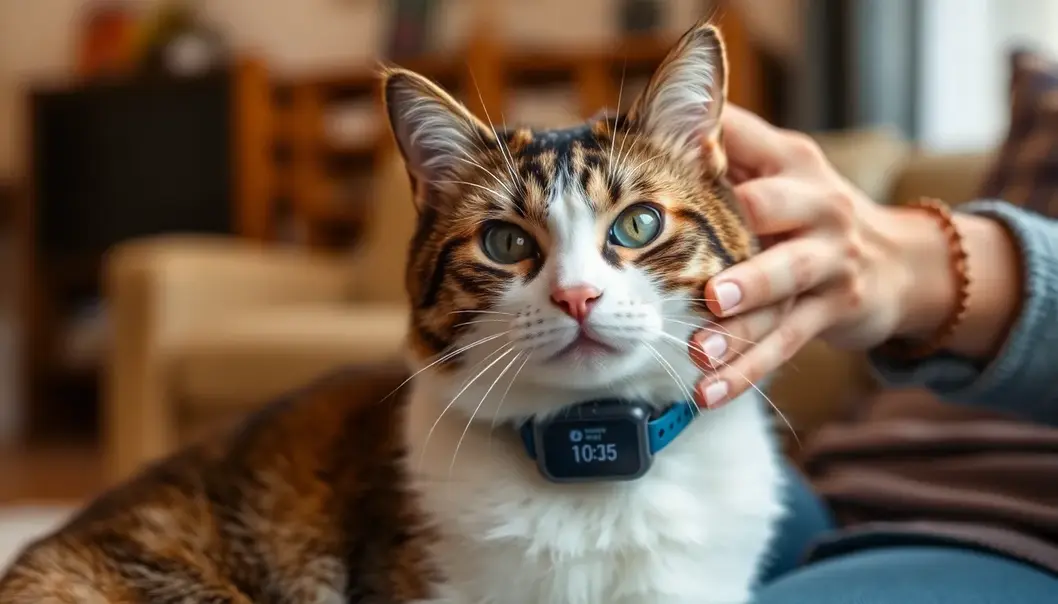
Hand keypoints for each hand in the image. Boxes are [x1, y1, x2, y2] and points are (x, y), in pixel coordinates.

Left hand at [688, 106, 1020, 408]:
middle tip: (709, 292)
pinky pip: (784, 345)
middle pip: (779, 229)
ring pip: (783, 298)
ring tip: (699, 352)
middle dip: (747, 265)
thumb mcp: (783, 163)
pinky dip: (746, 373)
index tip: (660, 191)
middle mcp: (819, 211)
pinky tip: (707, 393)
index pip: (750, 159)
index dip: (709, 168)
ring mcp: (830, 265)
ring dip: (740, 330)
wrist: (901, 261)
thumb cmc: (812, 207)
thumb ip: (730, 144)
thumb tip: (652, 119)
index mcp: (795, 167)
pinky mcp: (832, 313)